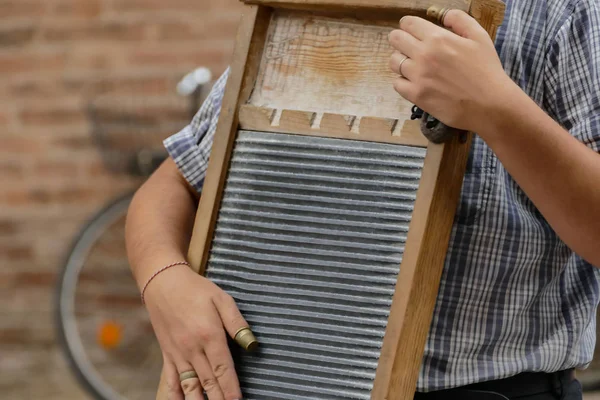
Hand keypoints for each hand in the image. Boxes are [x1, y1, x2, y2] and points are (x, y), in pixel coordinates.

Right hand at [144, 265, 247, 399]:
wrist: (163, 283)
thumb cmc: (196, 290)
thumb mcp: (222, 299)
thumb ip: (237, 323)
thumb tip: (251, 344)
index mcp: (209, 335)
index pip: (223, 368)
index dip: (231, 388)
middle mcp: (192, 349)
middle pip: (208, 382)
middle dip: (219, 399)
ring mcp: (178, 354)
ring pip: (190, 386)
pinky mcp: (167, 355)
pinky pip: (171, 382)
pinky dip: (176, 397)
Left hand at [388, 11, 512, 133]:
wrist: (490, 104)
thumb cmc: (487, 70)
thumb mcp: (480, 37)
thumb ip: (460, 20)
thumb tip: (444, 16)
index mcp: (438, 38)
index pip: (408, 23)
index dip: (408, 25)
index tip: (411, 30)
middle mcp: (424, 55)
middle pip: (395, 39)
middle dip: (400, 39)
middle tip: (409, 46)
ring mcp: (418, 76)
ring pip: (394, 61)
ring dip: (401, 60)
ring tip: (413, 65)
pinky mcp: (416, 95)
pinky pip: (397, 83)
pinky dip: (403, 81)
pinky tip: (415, 82)